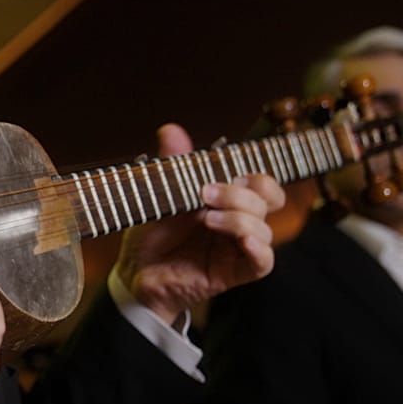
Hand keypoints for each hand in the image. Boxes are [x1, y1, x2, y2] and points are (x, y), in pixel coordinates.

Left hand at [114, 123, 284, 322]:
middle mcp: (236, 220)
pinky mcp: (234, 272)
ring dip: (240, 219)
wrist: (134, 272)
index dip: (251, 176)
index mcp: (225, 199)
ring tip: (208, 220)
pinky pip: (263, 262)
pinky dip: (259, 249)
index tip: (219, 175)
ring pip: (265, 229)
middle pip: (268, 199)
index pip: (259, 182)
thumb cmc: (149, 235)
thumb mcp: (157, 195)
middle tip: (207, 194)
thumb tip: (170, 130)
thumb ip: (171, 163)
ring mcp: (237, 247)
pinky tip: (244, 241)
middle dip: (241, 193)